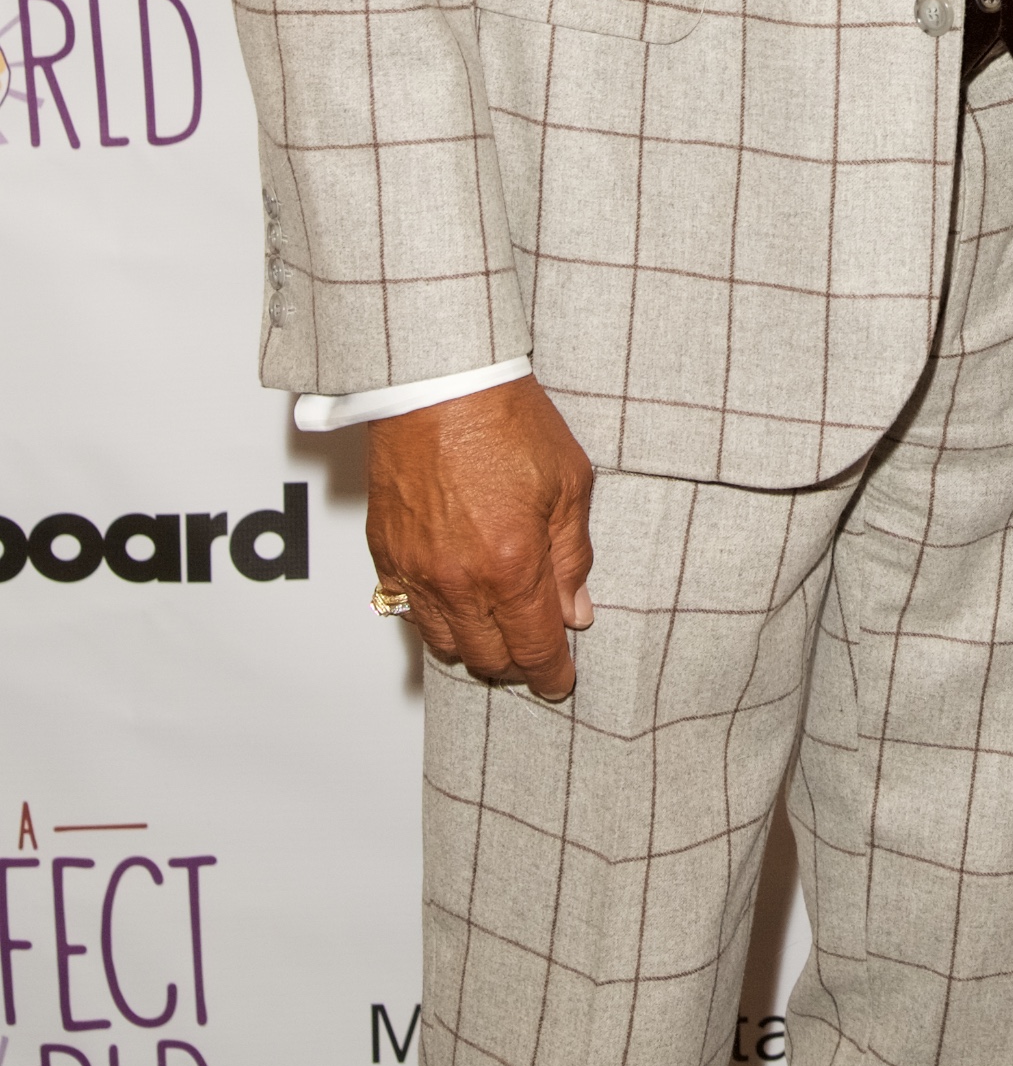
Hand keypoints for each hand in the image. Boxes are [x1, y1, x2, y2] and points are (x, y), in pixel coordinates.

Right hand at [364, 377, 595, 697]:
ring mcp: (416, 571)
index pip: (534, 649)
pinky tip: (457, 601)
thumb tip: (574, 612)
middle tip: (536, 651)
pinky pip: (407, 612)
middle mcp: (458, 579)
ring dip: (475, 646)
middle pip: (488, 658)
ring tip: (498, 629)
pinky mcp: (385, 555)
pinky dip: (436, 618)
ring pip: (444, 644)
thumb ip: (571, 557)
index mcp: (511, 566)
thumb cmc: (506, 420)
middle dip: (517, 664)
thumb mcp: (568, 485)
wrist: (438, 384)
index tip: (561, 681)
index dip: (551, 674)